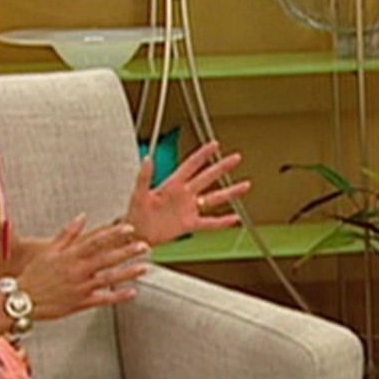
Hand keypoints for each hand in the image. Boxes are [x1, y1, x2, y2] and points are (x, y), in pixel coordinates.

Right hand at [12, 216, 151, 318]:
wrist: (22, 300)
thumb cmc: (34, 275)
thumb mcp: (49, 250)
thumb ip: (68, 233)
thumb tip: (82, 217)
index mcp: (70, 256)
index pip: (96, 241)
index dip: (114, 234)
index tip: (129, 229)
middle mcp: (77, 271)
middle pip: (106, 259)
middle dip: (127, 252)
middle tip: (144, 246)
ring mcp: (80, 288)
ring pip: (109, 279)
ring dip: (128, 273)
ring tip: (145, 267)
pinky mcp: (81, 303)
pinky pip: (103, 299)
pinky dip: (118, 296)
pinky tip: (132, 292)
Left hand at [126, 140, 249, 245]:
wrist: (136, 234)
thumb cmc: (134, 214)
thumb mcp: (137, 194)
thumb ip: (144, 177)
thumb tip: (146, 158)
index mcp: (172, 185)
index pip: (191, 165)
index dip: (202, 155)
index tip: (215, 144)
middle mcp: (183, 195)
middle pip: (207, 177)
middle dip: (222, 167)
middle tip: (235, 158)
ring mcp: (188, 209)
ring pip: (213, 198)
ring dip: (229, 192)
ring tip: (244, 185)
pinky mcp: (189, 224)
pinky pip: (209, 223)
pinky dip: (222, 222)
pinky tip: (234, 219)